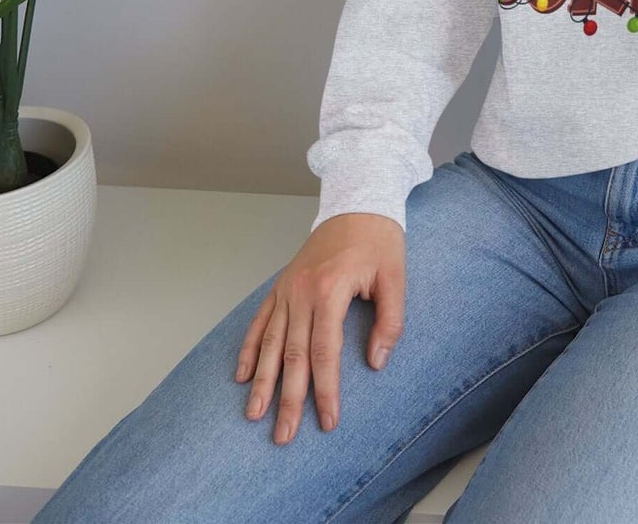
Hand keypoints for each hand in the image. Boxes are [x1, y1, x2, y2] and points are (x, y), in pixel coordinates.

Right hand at [236, 212, 404, 444]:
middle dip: (287, 398)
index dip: (325, 390)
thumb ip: (390, 321)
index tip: (327, 420)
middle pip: (292, 354)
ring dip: (261, 381)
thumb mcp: (395, 277)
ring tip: (254, 415)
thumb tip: (376, 363)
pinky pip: (260, 320)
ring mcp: (288, 288)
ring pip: (270, 342)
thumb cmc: (379, 240)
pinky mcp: (282, 285)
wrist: (357, 201)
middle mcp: (302, 292)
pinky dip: (249, 348)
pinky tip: (242, 375)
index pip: (325, 352)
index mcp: (330, 290)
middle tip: (283, 435)